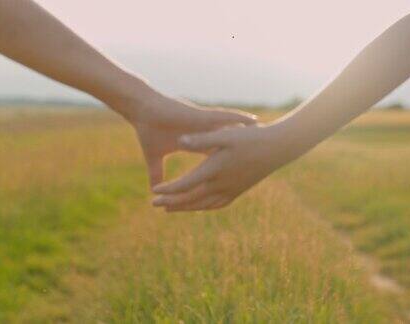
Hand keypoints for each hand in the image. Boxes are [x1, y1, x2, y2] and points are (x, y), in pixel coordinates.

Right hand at [114, 93, 257, 186]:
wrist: (142, 109)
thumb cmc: (149, 130)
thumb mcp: (155, 157)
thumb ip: (158, 173)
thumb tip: (155, 191)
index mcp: (195, 144)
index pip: (216, 155)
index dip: (229, 162)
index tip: (245, 170)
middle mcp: (203, 134)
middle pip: (229, 142)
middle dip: (245, 147)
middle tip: (266, 154)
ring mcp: (203, 124)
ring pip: (231, 128)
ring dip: (248, 132)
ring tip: (268, 135)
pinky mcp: (200, 117)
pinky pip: (222, 117)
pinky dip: (237, 118)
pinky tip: (251, 120)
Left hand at [151, 122, 301, 211]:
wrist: (277, 148)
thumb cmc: (250, 137)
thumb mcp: (224, 134)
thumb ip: (200, 139)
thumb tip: (179, 141)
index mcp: (215, 170)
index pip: (186, 185)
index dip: (168, 190)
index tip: (154, 191)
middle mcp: (222, 184)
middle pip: (191, 199)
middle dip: (172, 202)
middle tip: (154, 204)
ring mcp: (231, 190)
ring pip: (203, 204)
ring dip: (185, 207)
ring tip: (169, 209)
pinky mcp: (239, 190)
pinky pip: (217, 204)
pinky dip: (204, 207)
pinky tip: (198, 206)